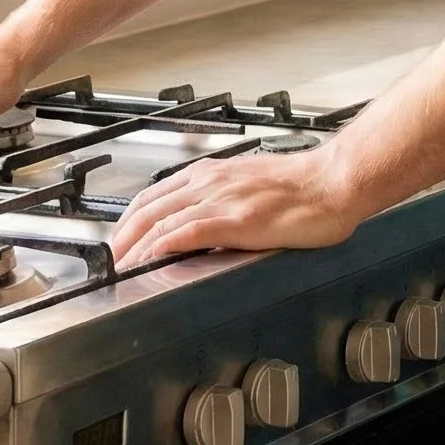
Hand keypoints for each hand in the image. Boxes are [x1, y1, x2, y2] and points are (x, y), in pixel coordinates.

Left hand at [110, 149, 366, 266]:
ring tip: (121, 272)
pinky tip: (150, 262)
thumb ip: (223, 200)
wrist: (334, 182)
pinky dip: (160, 248)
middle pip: (147, 209)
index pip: (154, 196)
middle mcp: (211, 181)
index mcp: (214, 173)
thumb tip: (201, 225)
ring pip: (159, 221)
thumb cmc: (304, 187)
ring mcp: (222, 199)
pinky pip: (184, 233)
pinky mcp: (235, 220)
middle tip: (110, 265)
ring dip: (134, 248)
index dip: (129, 222)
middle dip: (122, 239)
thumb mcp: (252, 185)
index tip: (119, 243)